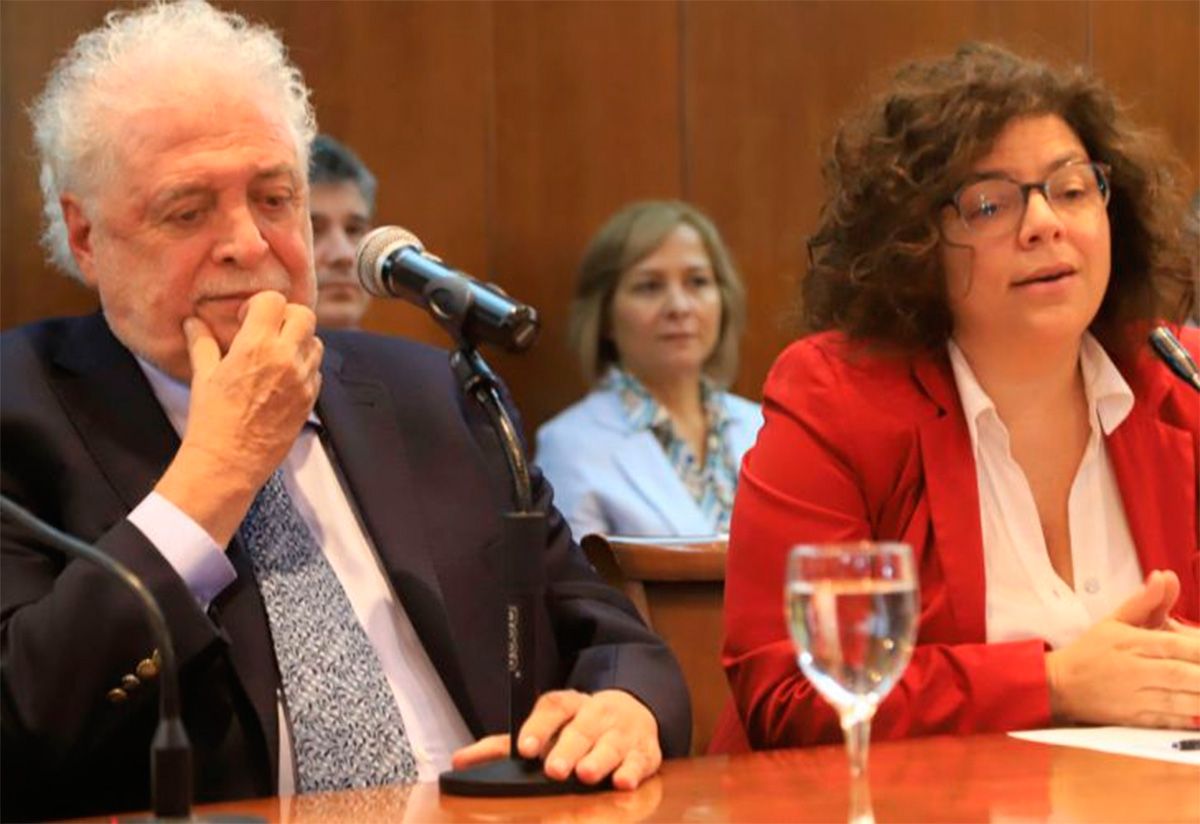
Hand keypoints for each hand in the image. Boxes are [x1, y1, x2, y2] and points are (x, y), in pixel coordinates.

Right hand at [155, 292, 322, 544]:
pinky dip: (304, 367)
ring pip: (316, 342)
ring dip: (299, 341)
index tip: (247, 318)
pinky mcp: (310, 400)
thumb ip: (202, 342)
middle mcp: (285, 359)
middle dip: (286, 317)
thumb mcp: (203, 376)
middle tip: (268, 330)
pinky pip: (317, 370)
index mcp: (256, 347)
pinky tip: (283, 377)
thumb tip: (193, 322)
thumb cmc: (212, 421)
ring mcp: (302, 380)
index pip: (274, 301)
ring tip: (276, 354)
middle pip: (304, 315)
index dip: (260, 304)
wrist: (229, 462)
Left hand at [451, 689, 661, 789]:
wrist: (632, 715)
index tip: (524, 748)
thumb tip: (458, 761)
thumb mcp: (541, 731)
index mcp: (569, 705)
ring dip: (599, 759)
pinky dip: (632, 771)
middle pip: (582, 727)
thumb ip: (501, 747)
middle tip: (554, 770)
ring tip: (586, 775)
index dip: (538, 726)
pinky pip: (640, 760)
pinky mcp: (645, 750)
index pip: (553, 707)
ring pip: (611, 743)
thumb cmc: (576, 729)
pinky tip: (623, 782)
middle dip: (568, 748)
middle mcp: (596, 713)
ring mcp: (623, 731)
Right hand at [1046, 571, 1199, 728]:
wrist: (1059, 685)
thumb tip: (1163, 577)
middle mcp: (1135, 670)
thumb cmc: (1089, 652)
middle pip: (1183, 674)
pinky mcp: (1135, 719)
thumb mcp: (1113, 621)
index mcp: (1132, 643)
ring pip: (1181, 701)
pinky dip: (1188, 719)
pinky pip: (1169, 721)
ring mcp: (1135, 697)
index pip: (1176, 645)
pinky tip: (1197, 714)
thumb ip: (1144, 601)